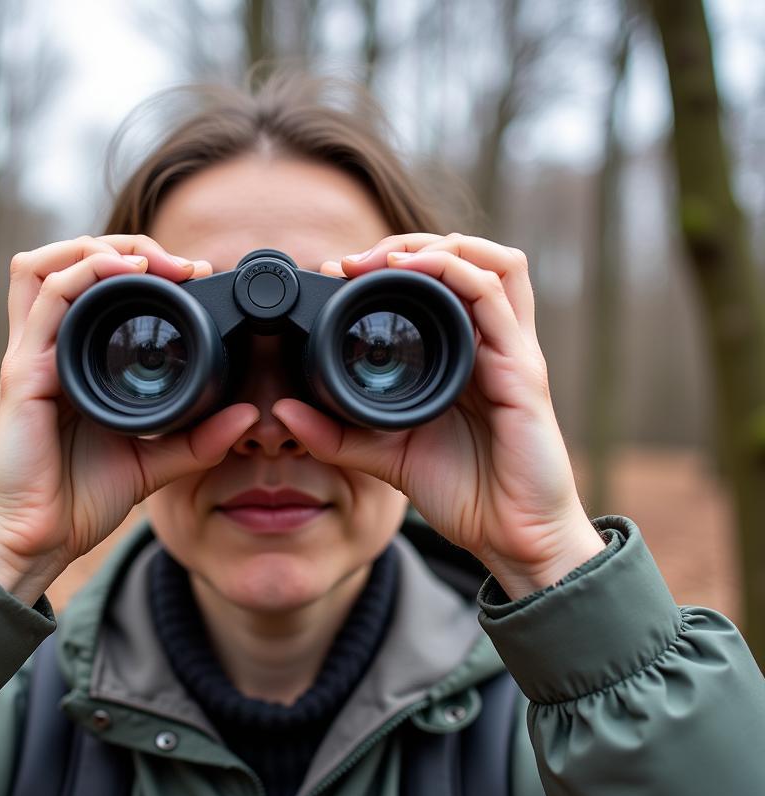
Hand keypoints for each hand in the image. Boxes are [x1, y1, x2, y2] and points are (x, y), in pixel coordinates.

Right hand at [0, 235, 257, 605]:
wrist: (36, 540)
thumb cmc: (79, 499)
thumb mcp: (153, 464)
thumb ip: (197, 441)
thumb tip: (248, 415)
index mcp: (74, 365)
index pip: (94, 290)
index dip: (144, 269)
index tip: (196, 278)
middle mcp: (49, 351)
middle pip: (67, 262)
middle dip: (125, 247)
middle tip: (180, 266)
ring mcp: (31, 356)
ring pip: (46, 265)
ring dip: (101, 248)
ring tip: (150, 262)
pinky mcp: (23, 371)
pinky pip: (47, 300)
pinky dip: (85, 273)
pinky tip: (126, 273)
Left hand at [275, 233, 604, 599]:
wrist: (510, 537)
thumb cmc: (463, 493)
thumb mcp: (385, 457)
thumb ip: (337, 435)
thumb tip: (285, 411)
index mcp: (464, 359)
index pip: (441, 285)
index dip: (393, 265)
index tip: (339, 273)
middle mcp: (491, 345)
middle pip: (468, 258)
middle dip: (411, 245)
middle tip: (357, 261)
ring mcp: (512, 352)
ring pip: (492, 261)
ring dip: (438, 245)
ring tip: (388, 259)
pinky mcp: (524, 370)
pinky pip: (497, 299)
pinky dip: (456, 272)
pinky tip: (417, 274)